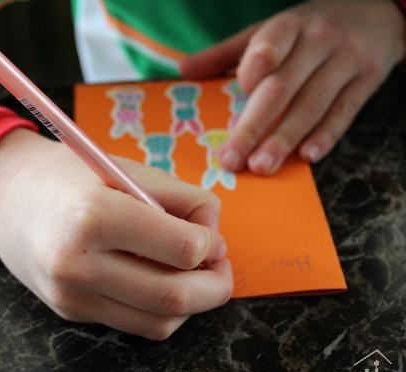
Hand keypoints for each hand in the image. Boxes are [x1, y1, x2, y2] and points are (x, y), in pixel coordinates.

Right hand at [0, 129, 231, 339]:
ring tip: (191, 275)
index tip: (210, 236)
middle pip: (174, 296)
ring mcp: (72, 295)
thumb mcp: (125, 169)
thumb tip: (214, 237)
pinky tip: (158, 282)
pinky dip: (159, 309)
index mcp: (96, 216)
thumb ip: (179, 199)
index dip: (211, 245)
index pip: (182, 250)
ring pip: (159, 322)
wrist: (3, 197)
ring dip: (191, 304)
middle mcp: (79, 265)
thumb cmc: (66, 174)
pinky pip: (133, 323)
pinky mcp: (70, 312)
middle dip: (215, 286)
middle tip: (220, 267)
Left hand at [181, 0, 405, 173]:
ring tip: (261, 166)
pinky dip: (326, 135)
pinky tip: (307, 156)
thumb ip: (228, 52)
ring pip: (311, 105)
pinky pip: (344, 112)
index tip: (241, 89)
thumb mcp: (271, 30)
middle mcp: (318, 41)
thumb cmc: (311, 27)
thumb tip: (183, 70)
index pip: (271, 42)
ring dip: (284, 140)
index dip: (256, 64)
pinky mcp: (367, 81)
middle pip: (283, 87)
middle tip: (232, 158)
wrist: (378, 12)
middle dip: (254, 126)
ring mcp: (346, 61)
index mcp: (289, 26)